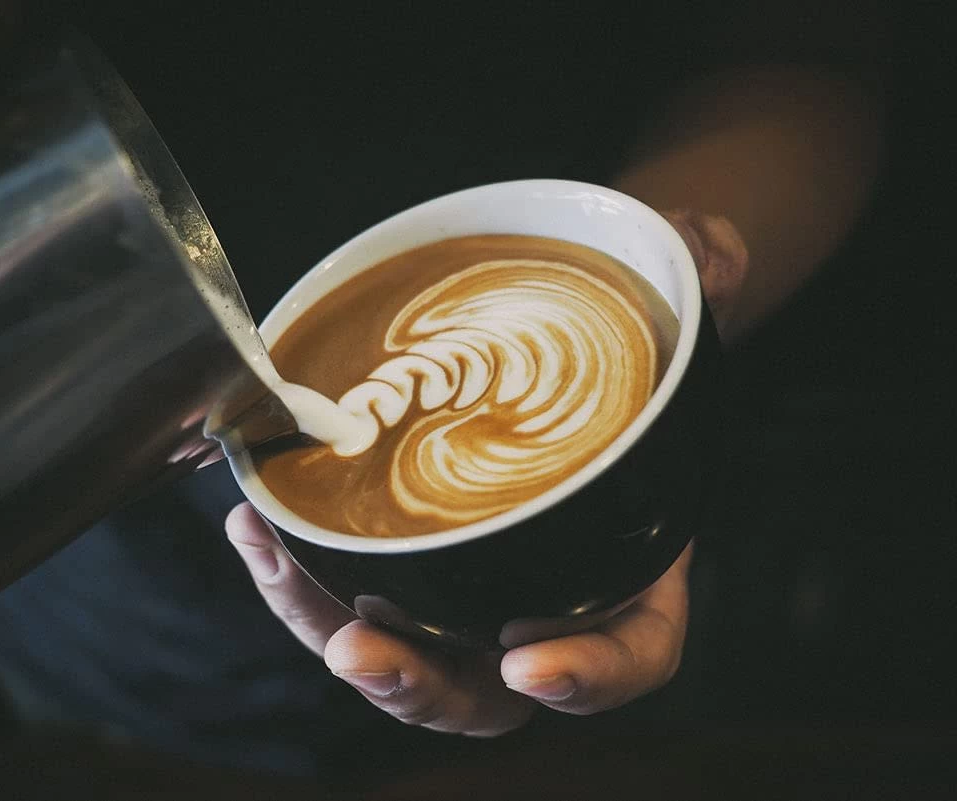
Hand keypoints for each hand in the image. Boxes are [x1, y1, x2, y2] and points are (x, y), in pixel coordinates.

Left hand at [227, 210, 747, 735]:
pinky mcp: (407, 566)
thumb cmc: (627, 355)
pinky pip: (351, 600)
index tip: (526, 661)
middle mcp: (545, 600)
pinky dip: (300, 578)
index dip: (586, 676)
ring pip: (404, 657)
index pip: (630, 653)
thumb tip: (709, 251)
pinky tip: (255, 526)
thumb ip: (699, 282)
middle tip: (361, 648)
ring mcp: (469, 593)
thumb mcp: (673, 308)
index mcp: (629, 571)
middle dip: (420, 682)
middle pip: (487, 691)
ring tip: (273, 561)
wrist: (569, 359)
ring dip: (328, 629)